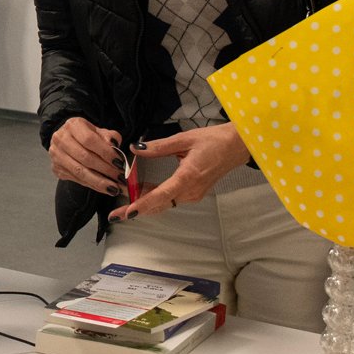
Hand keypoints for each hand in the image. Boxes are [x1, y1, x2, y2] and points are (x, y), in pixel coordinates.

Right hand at [48, 116, 124, 196]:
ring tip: (114, 187)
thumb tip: (114, 147)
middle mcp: (61, 139)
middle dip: (105, 169)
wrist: (68, 141)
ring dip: (100, 181)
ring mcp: (56, 155)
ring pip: (80, 172)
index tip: (119, 162)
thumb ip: (110, 137)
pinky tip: (105, 188)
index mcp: (73, 125)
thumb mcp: (100, 132)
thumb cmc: (87, 136)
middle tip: (120, 177)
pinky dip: (93, 185)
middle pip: (85, 157)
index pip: (90, 140)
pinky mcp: (57, 168)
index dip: (106, 153)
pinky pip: (77, 180)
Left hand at [112, 122, 250, 219]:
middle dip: (136, 210)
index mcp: (188, 177)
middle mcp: (190, 191)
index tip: (127, 213)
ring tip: (124, 204)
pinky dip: (156, 198)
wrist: (238, 146)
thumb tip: (137, 149)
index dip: (142, 205)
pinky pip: (171, 199)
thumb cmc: (214, 140)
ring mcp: (193, 194)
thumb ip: (159, 146)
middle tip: (115, 214)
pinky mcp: (194, 192)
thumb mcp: (184, 139)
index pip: (161, 195)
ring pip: (164, 203)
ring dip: (145, 203)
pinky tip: (142, 193)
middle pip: (159, 204)